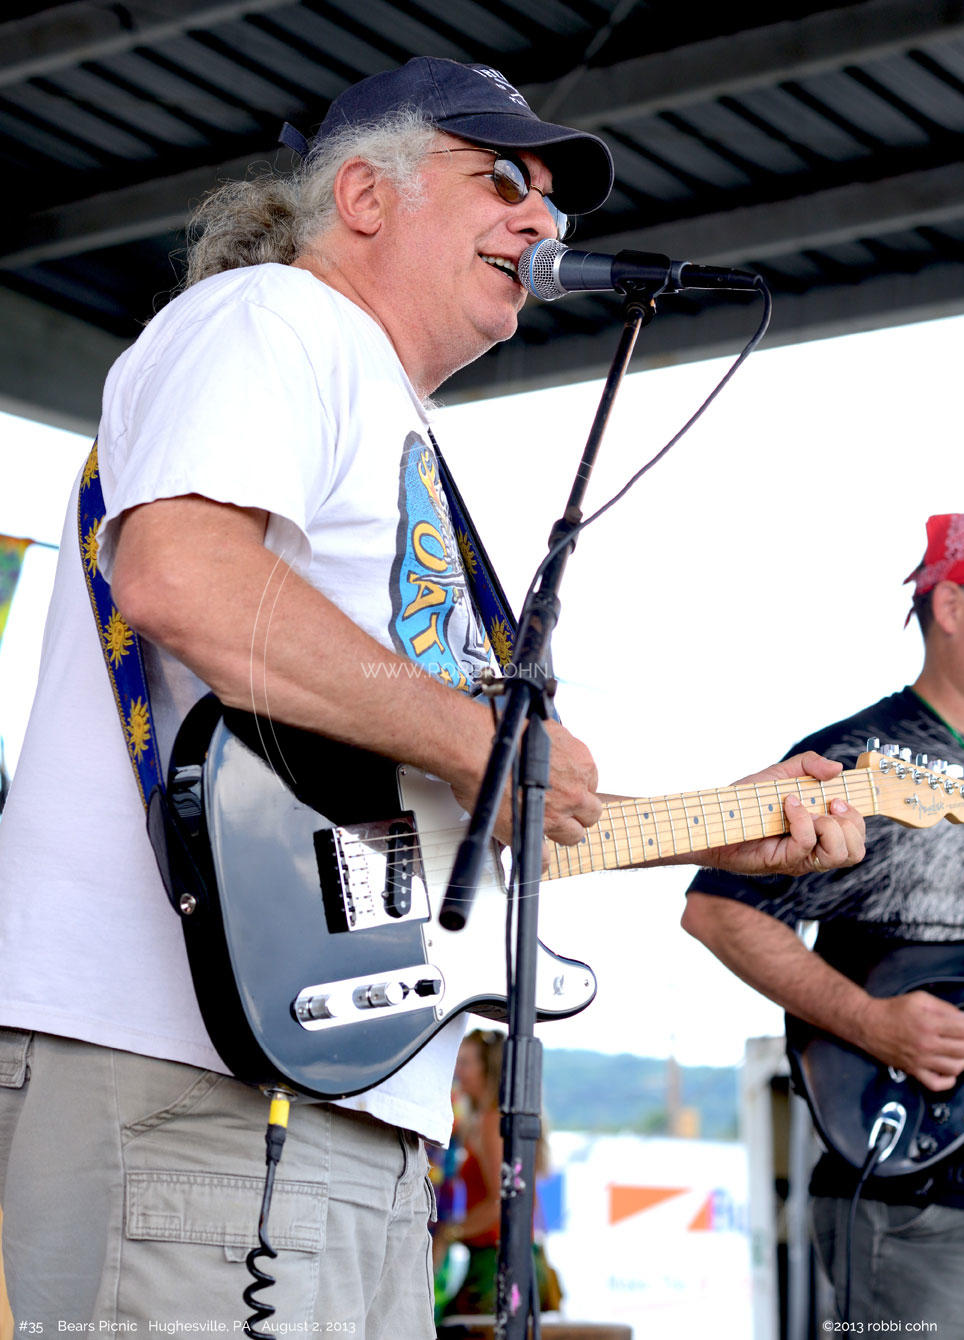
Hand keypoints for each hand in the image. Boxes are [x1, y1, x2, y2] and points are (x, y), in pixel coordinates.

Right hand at [449, 718, 600, 848]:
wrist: (480, 750)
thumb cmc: (504, 735)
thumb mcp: (544, 730)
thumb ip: (555, 747)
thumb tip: (551, 751)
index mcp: (580, 763)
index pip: (590, 783)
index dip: (575, 786)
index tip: (565, 787)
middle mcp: (573, 792)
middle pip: (590, 812)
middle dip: (577, 811)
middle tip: (562, 808)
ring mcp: (555, 815)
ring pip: (574, 835)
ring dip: (562, 832)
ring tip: (547, 826)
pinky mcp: (533, 832)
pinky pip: (544, 858)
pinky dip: (539, 859)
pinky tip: (534, 854)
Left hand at [702, 750, 864, 876]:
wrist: (717, 815)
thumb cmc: (748, 799)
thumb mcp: (781, 773)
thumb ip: (809, 764)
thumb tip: (837, 768)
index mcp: (820, 830)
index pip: (857, 836)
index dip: (858, 818)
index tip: (839, 797)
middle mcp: (814, 848)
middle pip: (856, 851)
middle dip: (851, 823)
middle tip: (829, 804)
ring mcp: (800, 858)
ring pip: (840, 854)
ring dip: (831, 826)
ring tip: (808, 809)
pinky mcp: (783, 861)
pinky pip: (806, 843)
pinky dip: (802, 820)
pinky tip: (788, 805)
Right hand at [858, 991, 963, 1089]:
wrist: (867, 1024)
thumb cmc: (893, 1009)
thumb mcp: (919, 999)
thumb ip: (944, 1007)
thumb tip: (962, 1018)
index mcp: (929, 1023)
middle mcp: (927, 1044)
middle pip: (963, 1049)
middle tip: (961, 1037)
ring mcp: (921, 1060)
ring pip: (955, 1068)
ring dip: (962, 1060)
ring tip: (958, 1051)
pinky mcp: (914, 1071)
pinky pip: (937, 1084)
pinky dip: (949, 1081)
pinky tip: (949, 1070)